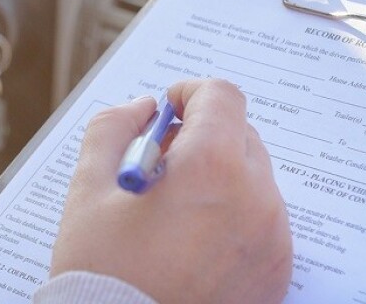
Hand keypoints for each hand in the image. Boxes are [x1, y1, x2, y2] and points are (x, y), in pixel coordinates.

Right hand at [52, 79, 292, 303]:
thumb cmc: (103, 270)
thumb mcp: (89, 188)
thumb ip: (113, 129)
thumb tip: (143, 108)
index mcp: (212, 166)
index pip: (222, 96)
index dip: (191, 94)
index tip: (169, 109)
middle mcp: (255, 196)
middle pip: (240, 135)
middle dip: (203, 136)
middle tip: (163, 164)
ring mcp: (272, 237)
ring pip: (253, 178)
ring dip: (220, 177)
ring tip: (176, 211)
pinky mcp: (276, 271)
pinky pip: (263, 221)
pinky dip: (235, 217)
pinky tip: (195, 242)